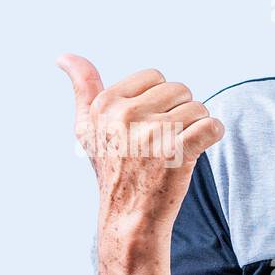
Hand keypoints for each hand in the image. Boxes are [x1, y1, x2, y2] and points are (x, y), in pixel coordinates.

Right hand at [57, 53, 223, 234]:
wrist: (128, 218)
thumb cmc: (112, 169)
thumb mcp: (88, 128)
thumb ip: (82, 88)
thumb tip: (63, 56)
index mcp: (105, 105)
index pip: (154, 76)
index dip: (158, 101)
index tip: (145, 127)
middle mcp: (125, 116)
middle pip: (179, 89)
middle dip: (178, 112)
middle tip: (162, 142)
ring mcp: (151, 134)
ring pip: (197, 107)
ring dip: (195, 127)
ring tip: (175, 150)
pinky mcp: (177, 152)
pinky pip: (212, 125)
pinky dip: (212, 136)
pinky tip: (195, 152)